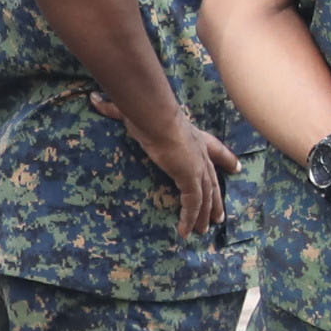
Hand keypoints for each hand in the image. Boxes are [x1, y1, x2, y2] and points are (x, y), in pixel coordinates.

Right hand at [123, 103, 240, 237]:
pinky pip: (193, 204)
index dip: (225, 159)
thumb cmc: (148, 113)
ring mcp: (198, 168)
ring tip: (203, 230)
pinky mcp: (191, 180)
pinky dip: (190, 218)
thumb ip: (114, 108)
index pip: (215, 149)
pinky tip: (185, 232)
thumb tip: (93, 98)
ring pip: (206, 197)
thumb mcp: (133, 113)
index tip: (237, 167)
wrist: (157, 119)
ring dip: (204, 214)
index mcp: (194, 136)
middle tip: (219, 215)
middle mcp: (200, 153)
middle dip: (217, 199)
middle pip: (213, 180)